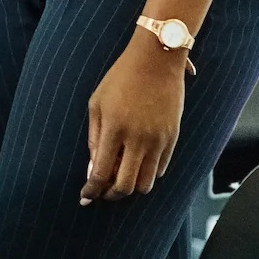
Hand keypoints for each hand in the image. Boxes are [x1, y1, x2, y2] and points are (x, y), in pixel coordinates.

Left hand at [81, 35, 187, 204]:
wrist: (156, 62)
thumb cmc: (120, 79)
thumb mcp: (97, 104)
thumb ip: (94, 139)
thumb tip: (93, 170)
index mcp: (114, 129)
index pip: (102, 173)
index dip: (92, 190)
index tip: (85, 197)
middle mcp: (138, 139)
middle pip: (126, 186)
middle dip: (111, 195)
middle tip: (102, 193)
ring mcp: (158, 141)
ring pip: (147, 183)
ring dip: (131, 188)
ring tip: (118, 181)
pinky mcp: (173, 139)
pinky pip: (161, 169)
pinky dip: (147, 175)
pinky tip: (136, 167)